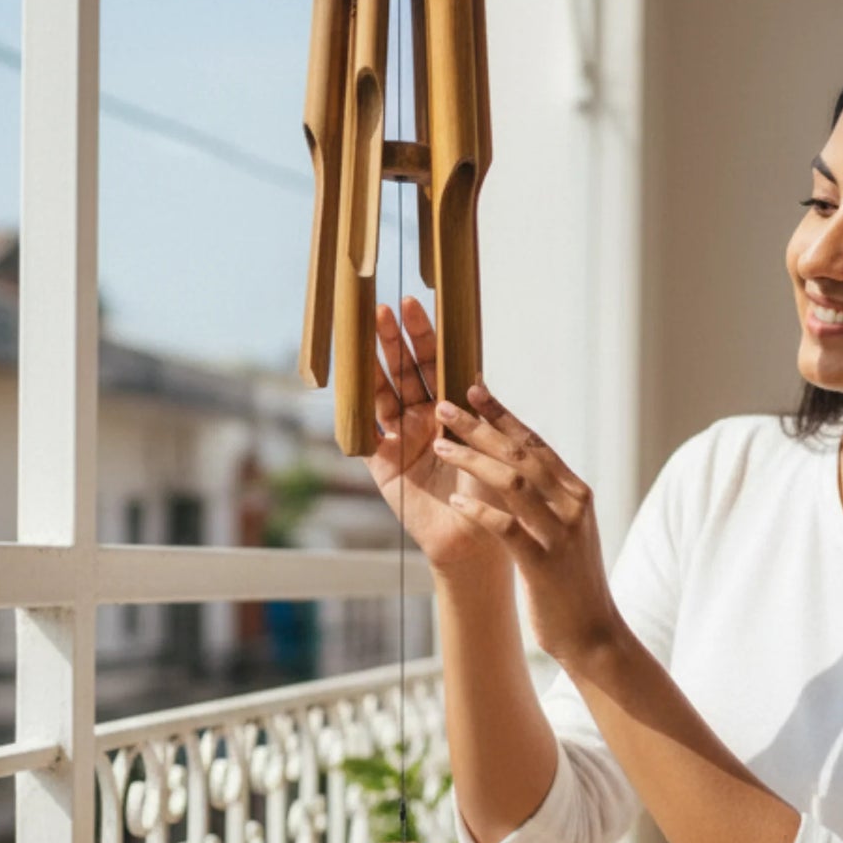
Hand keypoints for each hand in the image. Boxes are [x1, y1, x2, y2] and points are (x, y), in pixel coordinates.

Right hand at [366, 298, 509, 576]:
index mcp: (454, 408)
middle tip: (387, 308)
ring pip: (384, 390)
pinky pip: (364, 429)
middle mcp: (425, 417)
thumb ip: (477, 413)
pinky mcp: (382, 462)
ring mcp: (400, 436)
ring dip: (375, 361)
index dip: (426, 335)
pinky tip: (349, 377)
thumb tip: (472, 374)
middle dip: (397, 339)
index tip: (417, 303)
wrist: (476, 539)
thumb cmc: (493, 492)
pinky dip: (356, 406)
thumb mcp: (490, 445)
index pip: (437, 363)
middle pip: (407, 370)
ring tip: (366, 330)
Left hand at [430, 379, 624, 671]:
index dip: (502, 414)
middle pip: (520, 454)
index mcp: (576, 493)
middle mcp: (572, 506)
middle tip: (444, 406)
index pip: (535, 442)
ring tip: (440, 445)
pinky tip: (455, 499)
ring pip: (512, 483)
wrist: (593, 633)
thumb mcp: (565, 530)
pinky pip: (506, 528)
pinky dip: (479, 510)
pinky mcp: (544, 563)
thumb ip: (547, 498)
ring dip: (472, 460)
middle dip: (479, 426)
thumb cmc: (570, 581)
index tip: (472, 390)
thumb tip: (513, 466)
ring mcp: (560, 534)